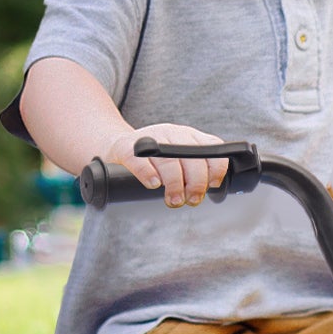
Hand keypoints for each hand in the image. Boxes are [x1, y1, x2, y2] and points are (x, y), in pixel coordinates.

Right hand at [107, 123, 230, 206]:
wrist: (116, 146)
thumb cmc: (153, 159)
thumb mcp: (178, 156)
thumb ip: (195, 169)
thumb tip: (210, 190)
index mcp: (188, 136)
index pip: (212, 147)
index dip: (216, 168)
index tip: (212, 185)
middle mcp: (171, 133)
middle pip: (192, 157)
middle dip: (196, 183)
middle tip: (192, 199)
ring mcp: (149, 138)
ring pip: (169, 161)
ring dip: (175, 184)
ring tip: (175, 200)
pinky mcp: (127, 147)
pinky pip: (140, 160)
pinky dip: (148, 174)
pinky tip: (153, 184)